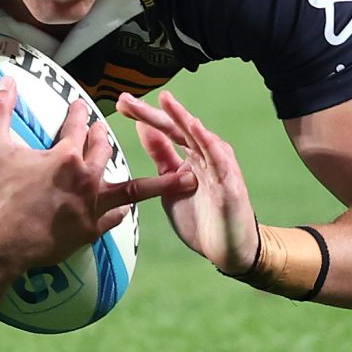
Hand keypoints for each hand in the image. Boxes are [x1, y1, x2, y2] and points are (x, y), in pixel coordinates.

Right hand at [0, 81, 194, 273]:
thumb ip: (0, 110)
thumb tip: (6, 81)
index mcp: (66, 156)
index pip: (78, 126)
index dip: (78, 111)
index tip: (81, 104)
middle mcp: (87, 179)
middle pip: (103, 150)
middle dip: (102, 136)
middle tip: (103, 129)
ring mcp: (91, 208)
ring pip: (129, 189)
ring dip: (155, 182)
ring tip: (182, 176)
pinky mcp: (90, 232)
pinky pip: (114, 218)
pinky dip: (119, 212)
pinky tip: (124, 210)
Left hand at [117, 90, 259, 273]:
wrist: (227, 251)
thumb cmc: (202, 218)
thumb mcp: (170, 184)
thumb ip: (161, 156)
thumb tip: (144, 127)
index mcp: (190, 156)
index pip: (165, 131)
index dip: (143, 117)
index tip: (120, 103)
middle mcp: (205, 156)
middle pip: (177, 129)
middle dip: (152, 113)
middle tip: (126, 100)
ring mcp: (219, 168)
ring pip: (199, 138)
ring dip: (181, 119)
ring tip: (165, 102)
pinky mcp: (231, 185)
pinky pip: (220, 160)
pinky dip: (208, 143)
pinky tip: (195, 128)